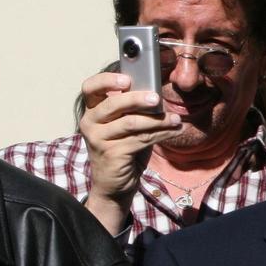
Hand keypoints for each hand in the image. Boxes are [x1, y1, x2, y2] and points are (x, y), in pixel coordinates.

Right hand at [79, 70, 181, 233]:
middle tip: (157, 98)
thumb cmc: (121, 149)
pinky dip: (161, 133)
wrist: (113, 185)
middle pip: (112, 104)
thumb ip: (131, 109)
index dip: (107, 80)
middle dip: (137, 99)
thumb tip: (156, 91)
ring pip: (131, 123)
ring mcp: (98, 139)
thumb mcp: (123, 126)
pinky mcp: (112, 154)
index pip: (90, 88)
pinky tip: (173, 130)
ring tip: (175, 119)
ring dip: (157, 120)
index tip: (127, 79)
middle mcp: (90, 123)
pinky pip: (141, 139)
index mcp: (91, 111)